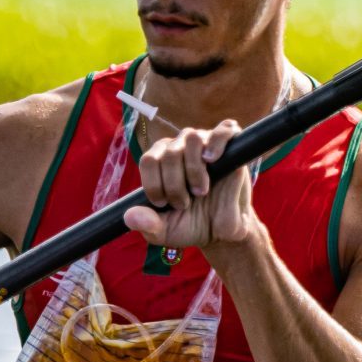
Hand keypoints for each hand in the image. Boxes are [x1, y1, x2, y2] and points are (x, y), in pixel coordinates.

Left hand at [124, 118, 261, 254]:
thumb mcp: (166, 231)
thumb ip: (147, 225)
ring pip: (191, 138)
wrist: (224, 232)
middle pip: (169, 152)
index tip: (164, 203)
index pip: (148, 160)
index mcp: (160, 162)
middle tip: (185, 203)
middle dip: (175, 184)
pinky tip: (212, 160)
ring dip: (194, 169)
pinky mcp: (231, 147)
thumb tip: (129, 216)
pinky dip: (217, 143)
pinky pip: (224, 130)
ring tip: (201, 191)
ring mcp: (205, 144)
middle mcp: (180, 148)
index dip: (153, 183)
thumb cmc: (192, 225)